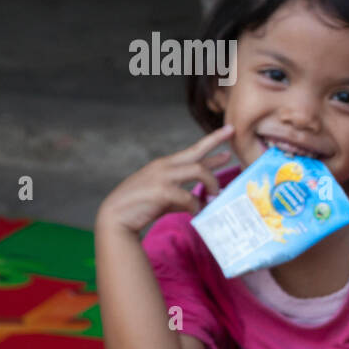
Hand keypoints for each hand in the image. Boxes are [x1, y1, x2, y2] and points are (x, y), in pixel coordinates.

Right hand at [96, 125, 235, 234]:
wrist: (115, 218)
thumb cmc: (140, 207)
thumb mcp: (165, 198)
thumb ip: (184, 197)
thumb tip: (203, 202)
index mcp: (165, 165)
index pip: (193, 150)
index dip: (212, 140)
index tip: (228, 130)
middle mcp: (164, 166)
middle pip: (196, 152)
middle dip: (216, 143)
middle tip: (233, 138)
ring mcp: (162, 177)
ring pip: (198, 171)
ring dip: (212, 184)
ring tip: (215, 196)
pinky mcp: (160, 191)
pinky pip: (189, 197)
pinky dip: (196, 206)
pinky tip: (197, 213)